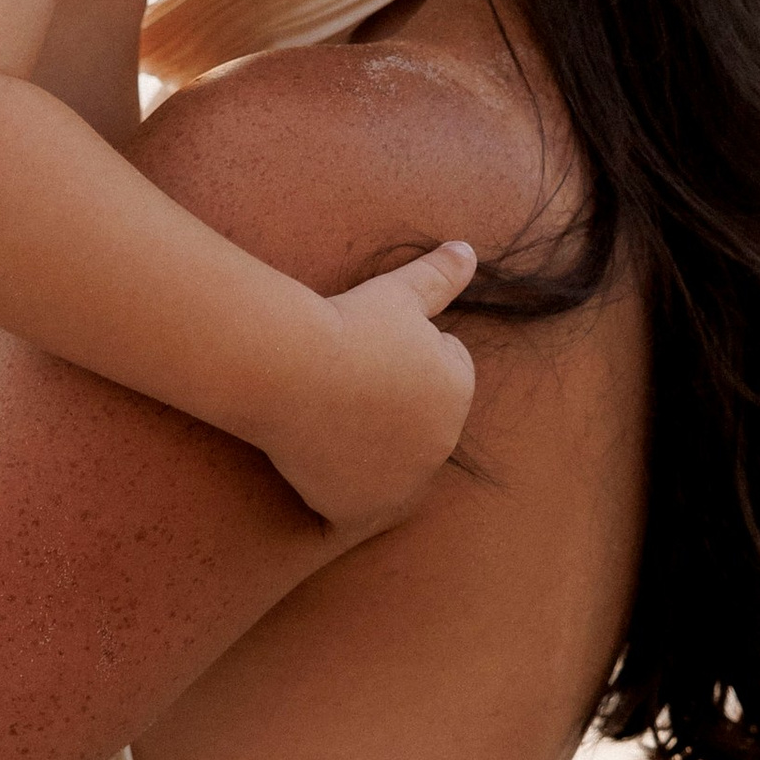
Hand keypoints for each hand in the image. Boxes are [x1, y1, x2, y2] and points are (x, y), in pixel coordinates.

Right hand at [269, 240, 478, 530]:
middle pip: (410, 421)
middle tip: (343, 384)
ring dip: (366, 448)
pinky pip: (356, 506)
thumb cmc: (347, 325)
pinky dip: (341, 489)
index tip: (367, 349)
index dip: (398, 356)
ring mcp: (402, 482)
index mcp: (459, 389)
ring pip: (384, 462)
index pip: (436, 373)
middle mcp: (442, 443)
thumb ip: (440, 276)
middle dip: (388, 406)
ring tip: (328, 416)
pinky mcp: (362, 509)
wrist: (290, 367)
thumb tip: (469, 250)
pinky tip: (320, 463)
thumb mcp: (400, 292)